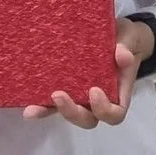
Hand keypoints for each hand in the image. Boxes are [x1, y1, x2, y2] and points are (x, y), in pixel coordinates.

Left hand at [23, 18, 147, 127]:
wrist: (116, 35)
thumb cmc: (126, 41)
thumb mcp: (129, 39)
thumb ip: (127, 47)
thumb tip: (122, 56)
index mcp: (118, 93)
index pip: (114, 114)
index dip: (104, 109)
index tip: (94, 91)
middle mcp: (97, 100)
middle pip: (87, 119)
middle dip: (72, 112)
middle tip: (58, 96)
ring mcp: (80, 96)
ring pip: (67, 112)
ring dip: (50, 111)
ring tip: (33, 108)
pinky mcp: (65, 87)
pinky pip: (52, 101)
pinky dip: (40, 103)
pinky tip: (26, 103)